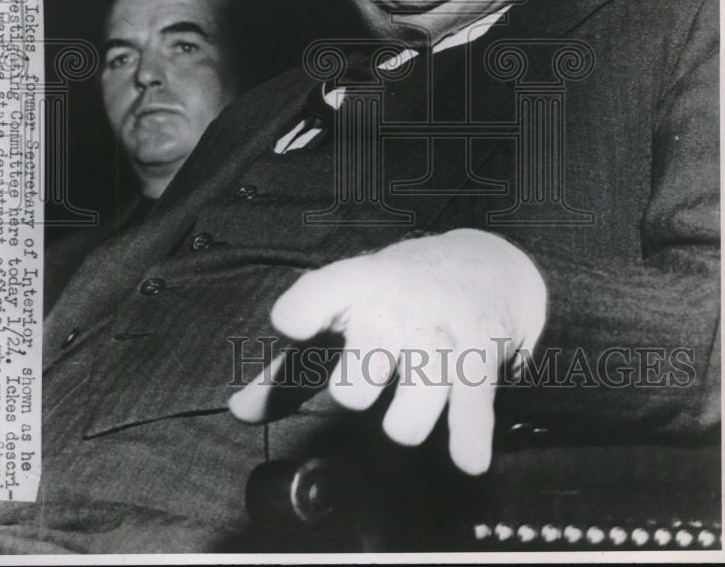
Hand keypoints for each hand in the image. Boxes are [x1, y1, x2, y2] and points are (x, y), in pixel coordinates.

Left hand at [229, 228, 546, 473]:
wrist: (484, 265)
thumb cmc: (393, 298)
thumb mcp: (341, 314)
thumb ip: (289, 366)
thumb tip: (241, 410)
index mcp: (353, 288)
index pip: (319, 294)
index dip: (303, 311)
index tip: (290, 325)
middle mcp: (396, 307)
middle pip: (358, 375)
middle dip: (355, 390)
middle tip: (364, 382)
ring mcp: (441, 332)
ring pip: (410, 411)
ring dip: (408, 421)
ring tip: (408, 412)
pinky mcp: (481, 356)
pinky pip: (473, 410)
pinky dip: (470, 440)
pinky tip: (467, 458)